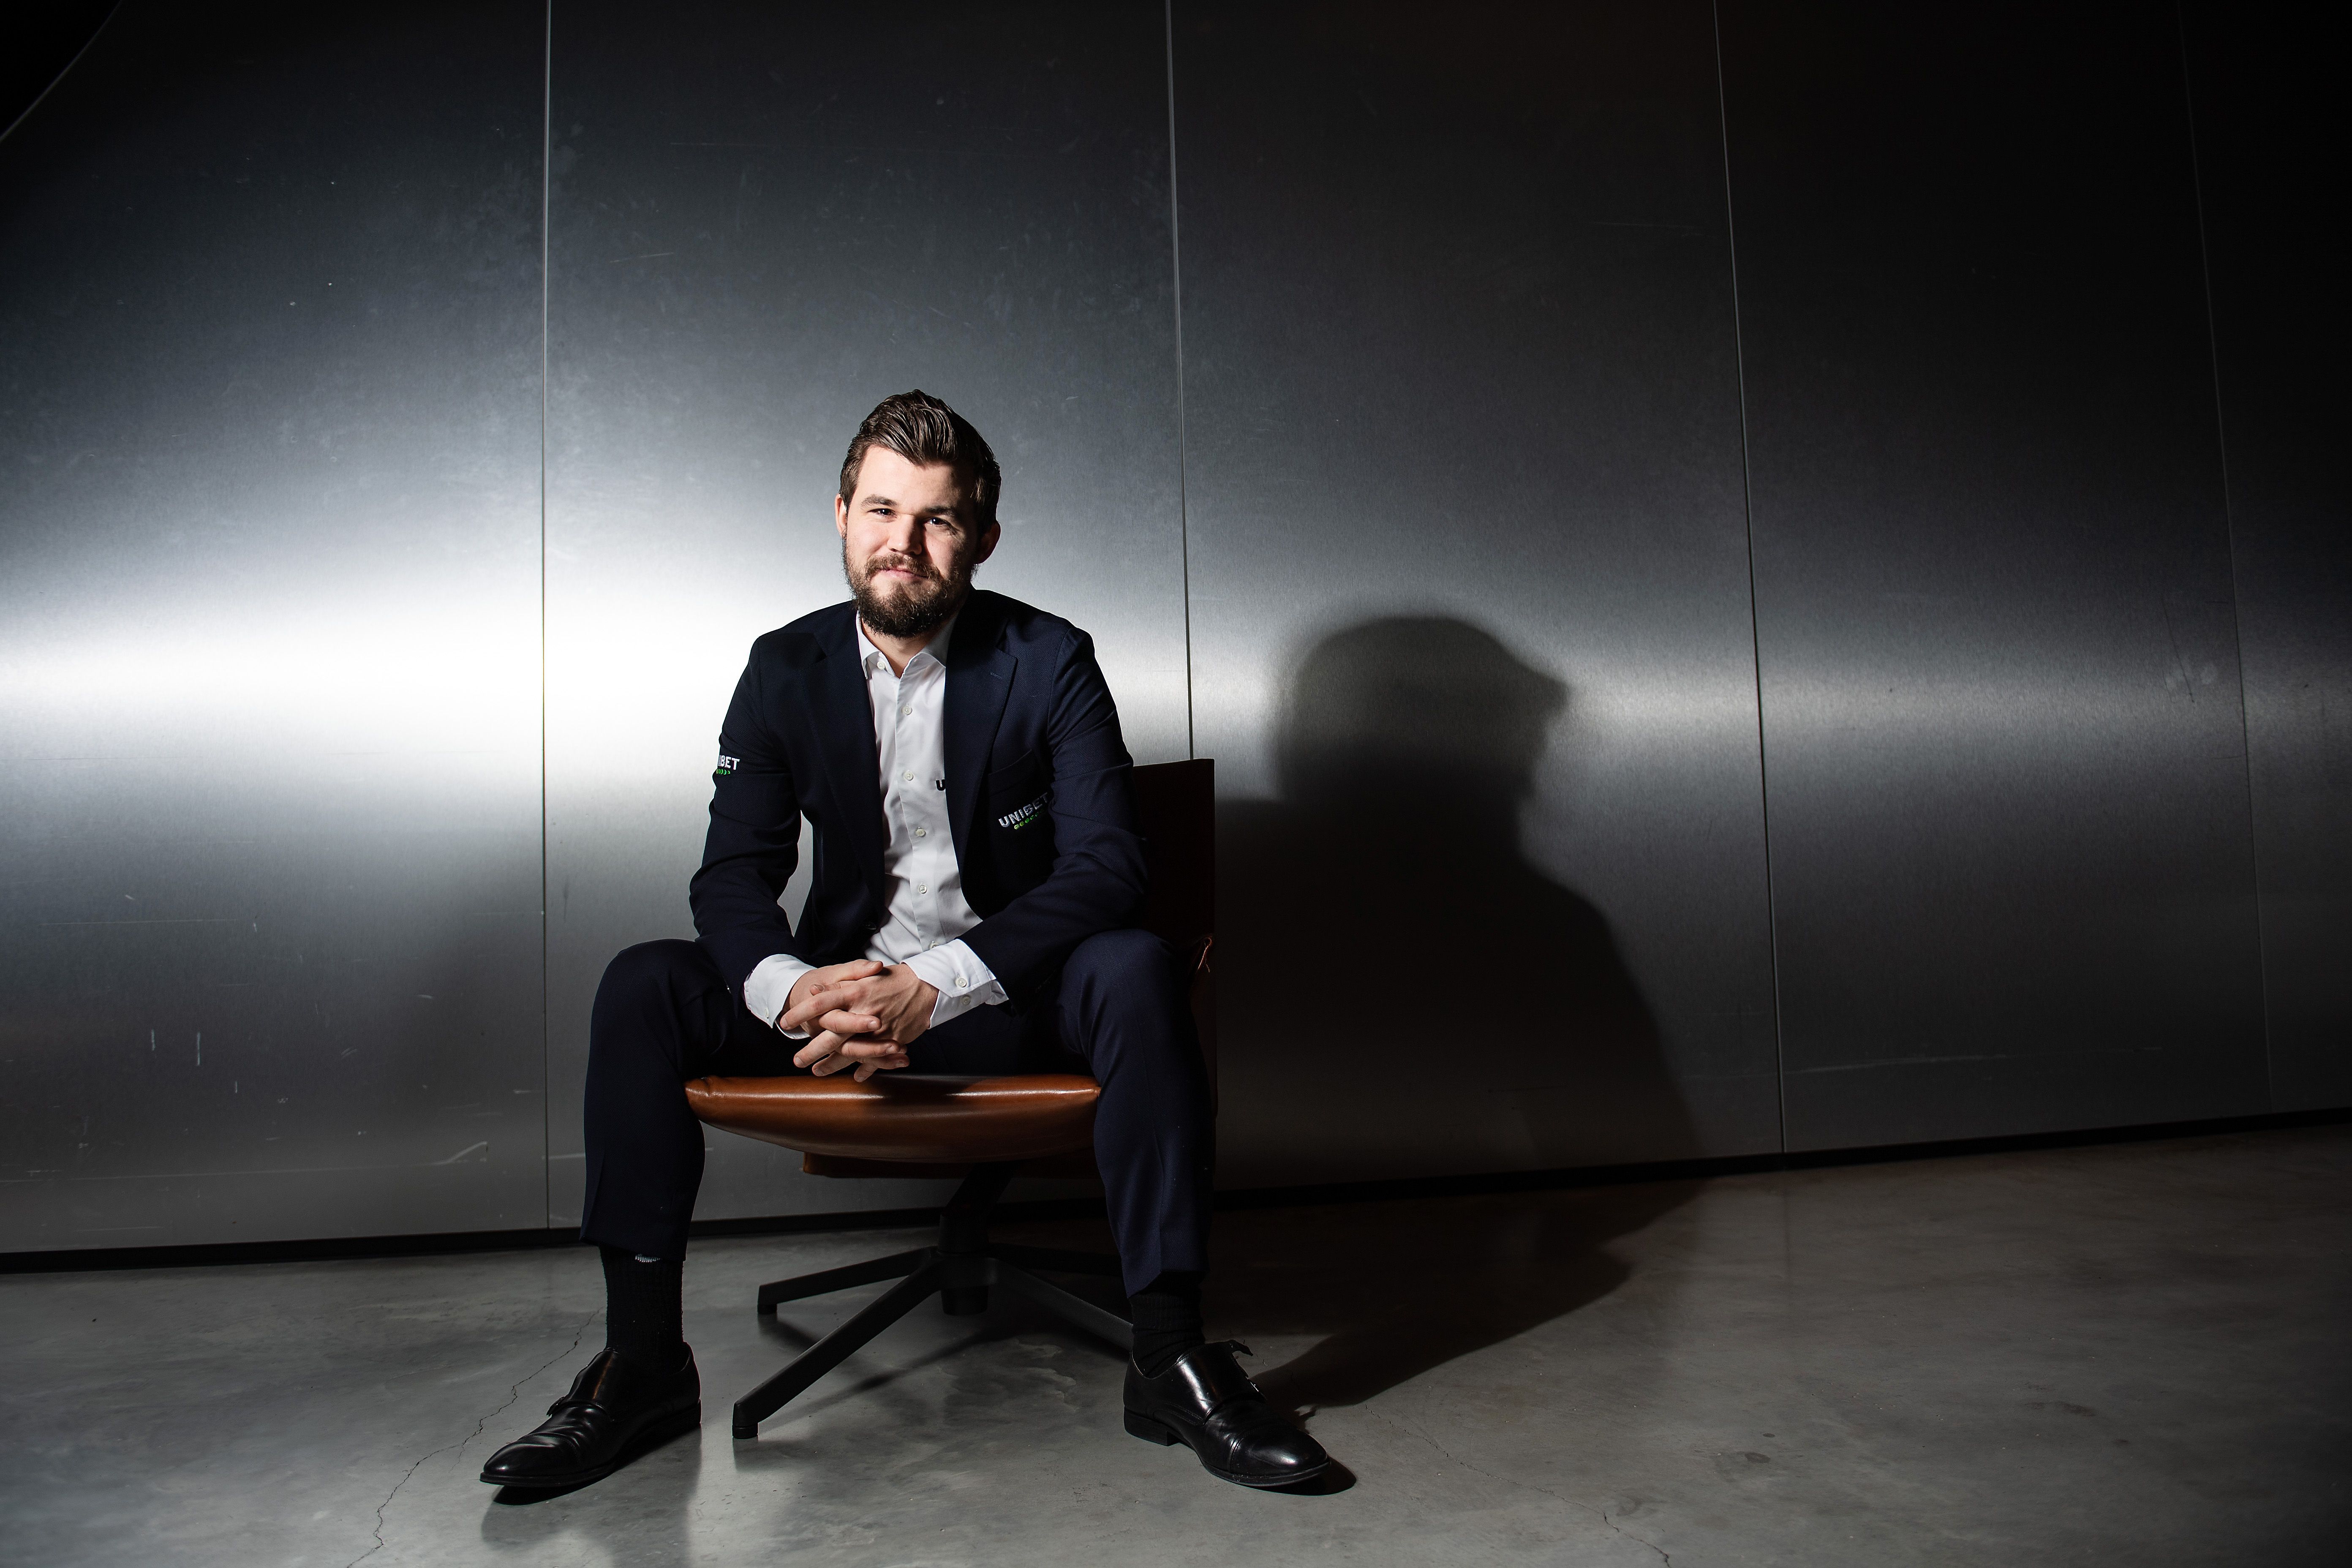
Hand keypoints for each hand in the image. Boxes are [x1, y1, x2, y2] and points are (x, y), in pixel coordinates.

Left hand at [785, 964, 938, 1078]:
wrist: (926, 985)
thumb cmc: (892, 978)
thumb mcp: (864, 974)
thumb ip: (839, 984)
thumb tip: (814, 992)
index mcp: (855, 992)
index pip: (820, 1003)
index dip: (801, 1013)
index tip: (785, 1022)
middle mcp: (864, 1012)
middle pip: (832, 1034)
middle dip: (812, 1050)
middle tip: (797, 1061)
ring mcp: (879, 1029)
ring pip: (851, 1052)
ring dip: (833, 1065)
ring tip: (817, 1072)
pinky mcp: (893, 1040)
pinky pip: (875, 1059)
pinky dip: (866, 1070)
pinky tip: (856, 1077)